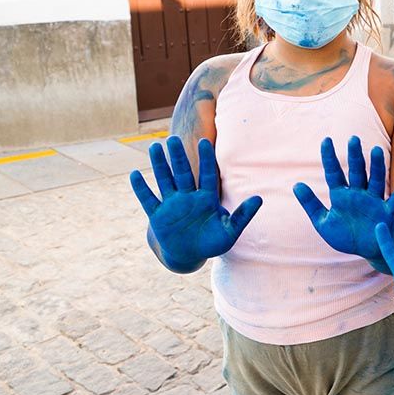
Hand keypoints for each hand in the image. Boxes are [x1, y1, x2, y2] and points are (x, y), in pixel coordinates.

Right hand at [130, 136, 261, 270]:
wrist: (190, 255)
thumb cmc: (212, 242)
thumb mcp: (230, 231)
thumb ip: (243, 215)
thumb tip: (259, 199)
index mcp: (207, 198)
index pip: (207, 174)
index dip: (206, 159)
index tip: (205, 142)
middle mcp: (188, 197)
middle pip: (183, 173)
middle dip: (179, 157)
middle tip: (174, 138)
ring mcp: (172, 205)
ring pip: (165, 180)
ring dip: (160, 165)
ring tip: (155, 147)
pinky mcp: (158, 216)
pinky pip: (148, 200)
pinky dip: (141, 189)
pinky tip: (134, 174)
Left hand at [293, 136, 393, 267]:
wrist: (367, 251)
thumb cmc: (346, 237)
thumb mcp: (323, 223)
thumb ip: (311, 204)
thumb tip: (296, 185)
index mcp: (341, 195)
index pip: (334, 172)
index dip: (329, 157)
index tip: (326, 140)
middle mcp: (358, 194)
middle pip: (357, 171)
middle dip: (355, 156)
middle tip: (353, 139)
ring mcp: (374, 201)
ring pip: (375, 180)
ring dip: (376, 166)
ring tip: (376, 151)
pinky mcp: (387, 212)